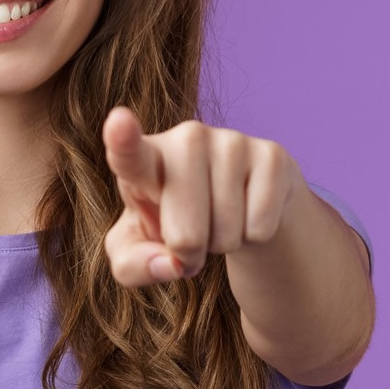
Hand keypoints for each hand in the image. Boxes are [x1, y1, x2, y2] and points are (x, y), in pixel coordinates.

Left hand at [100, 107, 302, 285]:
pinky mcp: (271, 155)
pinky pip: (260, 227)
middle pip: (186, 235)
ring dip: (223, 244)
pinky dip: (254, 236)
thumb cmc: (171, 225)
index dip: (123, 139)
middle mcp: (186, 139)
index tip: (118, 122)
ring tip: (219, 220)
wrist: (232, 205)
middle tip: (191, 237)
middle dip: (190, 254)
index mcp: (144, 160)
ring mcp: (231, 141)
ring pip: (227, 233)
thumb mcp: (136, 252)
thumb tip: (171, 265)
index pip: (129, 152)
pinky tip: (248, 212)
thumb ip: (133, 266)